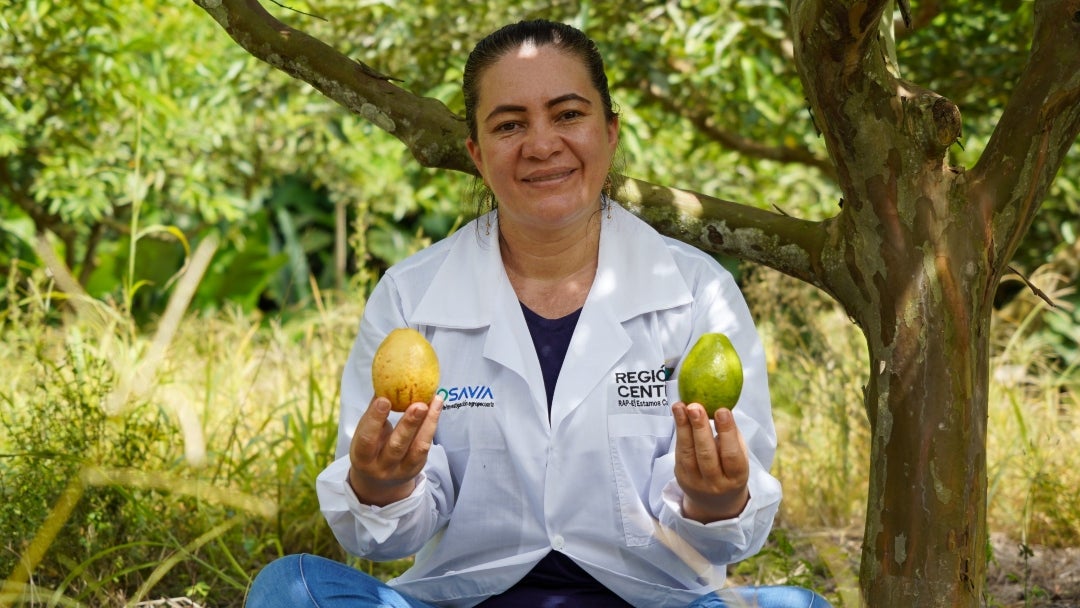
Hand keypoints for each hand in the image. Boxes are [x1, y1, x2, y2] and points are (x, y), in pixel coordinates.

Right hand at [348, 394, 441, 505]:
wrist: (378, 482)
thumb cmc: (370, 448)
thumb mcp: (364, 434)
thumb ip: (373, 413)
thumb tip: (383, 382)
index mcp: (362, 457)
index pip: (367, 439)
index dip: (375, 420)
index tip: (384, 400)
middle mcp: (382, 467)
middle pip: (396, 447)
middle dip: (409, 425)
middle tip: (419, 404)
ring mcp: (402, 470)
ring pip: (418, 447)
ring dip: (428, 422)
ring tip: (435, 400)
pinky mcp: (417, 467)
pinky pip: (426, 446)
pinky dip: (432, 425)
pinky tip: (437, 406)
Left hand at [672, 402, 749, 522]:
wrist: (716, 501)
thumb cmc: (730, 468)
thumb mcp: (739, 456)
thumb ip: (731, 436)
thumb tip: (719, 407)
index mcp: (736, 478)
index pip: (732, 455)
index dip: (727, 432)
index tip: (722, 410)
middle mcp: (715, 483)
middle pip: (706, 455)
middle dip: (700, 429)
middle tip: (695, 406)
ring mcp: (695, 482)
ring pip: (687, 453)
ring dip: (682, 427)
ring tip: (680, 406)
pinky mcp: (681, 477)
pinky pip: (679, 452)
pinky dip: (679, 432)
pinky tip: (678, 414)